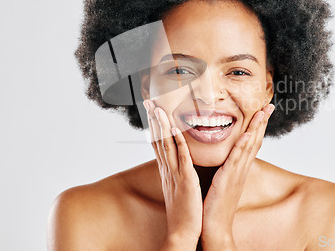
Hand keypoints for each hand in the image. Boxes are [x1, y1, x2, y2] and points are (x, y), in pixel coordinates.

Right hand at [143, 99, 201, 248]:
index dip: (154, 125)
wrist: (183, 232)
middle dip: (153, 120)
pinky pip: (181, 158)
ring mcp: (175, 174)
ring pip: (167, 145)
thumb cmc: (184, 211)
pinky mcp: (185, 180)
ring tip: (157, 108)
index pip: (158, 143)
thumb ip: (177, 172)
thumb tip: (177, 162)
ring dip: (162, 126)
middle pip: (158, 140)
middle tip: (148, 102)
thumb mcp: (178, 187)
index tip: (151, 109)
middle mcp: (167, 170)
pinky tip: (174, 130)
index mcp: (167, 171)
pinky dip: (178, 143)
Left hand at [200, 103, 275, 249]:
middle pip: (255, 140)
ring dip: (256, 128)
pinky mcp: (227, 180)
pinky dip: (242, 146)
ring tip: (261, 112)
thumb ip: (227, 167)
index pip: (252, 142)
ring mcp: (236, 174)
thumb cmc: (216, 204)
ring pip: (248, 147)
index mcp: (240, 168)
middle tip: (269, 105)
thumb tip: (228, 156)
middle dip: (262, 122)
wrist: (215, 226)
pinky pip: (235, 160)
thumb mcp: (224, 180)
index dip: (258, 126)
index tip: (263, 110)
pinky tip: (247, 135)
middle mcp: (241, 169)